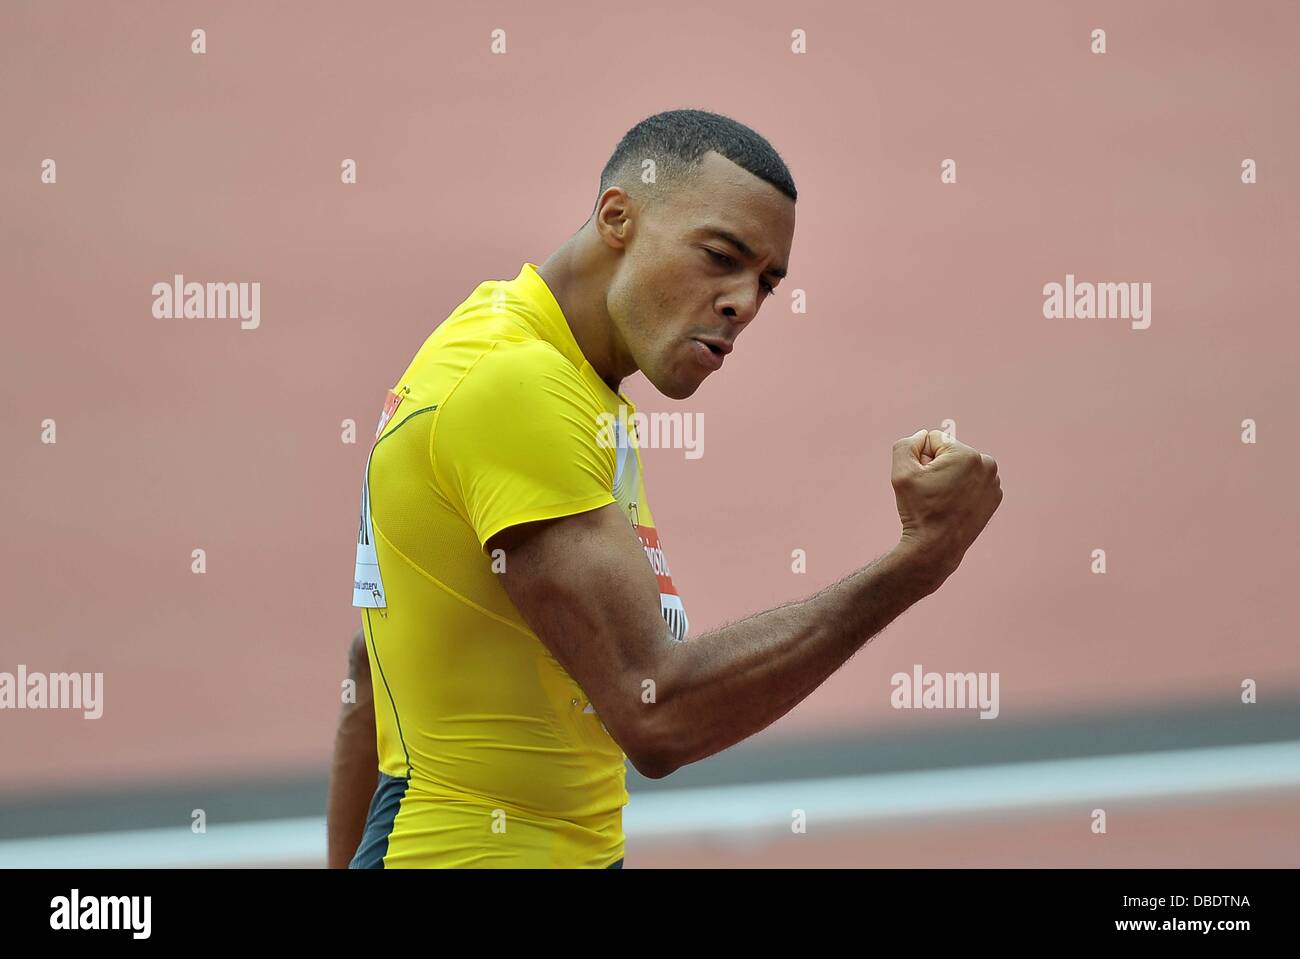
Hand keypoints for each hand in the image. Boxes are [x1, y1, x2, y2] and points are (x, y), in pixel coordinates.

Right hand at [891, 429, 1002, 583]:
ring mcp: (994, 482)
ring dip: (950, 478)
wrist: (936, 547)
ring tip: (943, 500)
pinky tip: (954, 506)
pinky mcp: (995, 497)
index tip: (923, 481)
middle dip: (937, 467)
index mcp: (967, 454)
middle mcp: (987, 464)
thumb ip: (907, 444)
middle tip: (931, 492)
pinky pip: (972, 482)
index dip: (921, 459)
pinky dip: (961, 490)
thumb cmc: (919, 510)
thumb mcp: (901, 472)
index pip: (934, 440)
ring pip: (961, 467)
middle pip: (950, 453)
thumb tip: (922, 436)